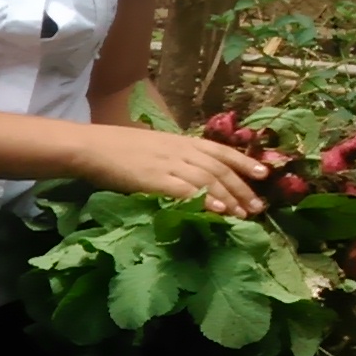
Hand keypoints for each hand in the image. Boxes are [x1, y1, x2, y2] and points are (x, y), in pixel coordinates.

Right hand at [71, 126, 266, 215]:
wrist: (92, 146)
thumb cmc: (119, 148)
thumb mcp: (155, 146)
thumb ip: (176, 157)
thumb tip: (195, 173)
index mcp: (181, 141)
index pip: (220, 150)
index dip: (244, 162)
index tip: (263, 175)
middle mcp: (180, 150)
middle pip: (219, 169)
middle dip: (241, 188)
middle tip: (257, 207)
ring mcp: (168, 164)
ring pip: (207, 180)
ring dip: (228, 197)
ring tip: (242, 214)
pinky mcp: (153, 179)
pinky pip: (184, 189)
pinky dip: (202, 199)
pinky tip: (215, 210)